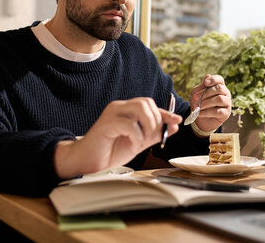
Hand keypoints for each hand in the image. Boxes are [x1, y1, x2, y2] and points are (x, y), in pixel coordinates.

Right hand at [54, 97, 181, 178]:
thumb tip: (173, 126)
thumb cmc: (109, 151)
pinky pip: (130, 125)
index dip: (165, 113)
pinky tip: (132, 144)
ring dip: (148, 126)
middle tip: (152, 137)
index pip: (150, 105)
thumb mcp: (138, 142)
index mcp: (126, 110)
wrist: (88, 162)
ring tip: (142, 140)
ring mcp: (112, 113)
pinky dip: (136, 136)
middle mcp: (119, 107)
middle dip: (156, 121)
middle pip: (146, 103)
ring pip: (140, 108)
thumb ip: (154, 134)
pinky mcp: (106, 123)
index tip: (177, 121)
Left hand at [189, 74, 231, 133]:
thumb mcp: (197, 94)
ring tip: (198, 107)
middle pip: (219, 88)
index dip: (213, 79)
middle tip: (195, 98)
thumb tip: (207, 76)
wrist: (201, 120)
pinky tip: (199, 113)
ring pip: (219, 99)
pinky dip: (207, 112)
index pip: (220, 79)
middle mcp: (225, 93)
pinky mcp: (226, 113)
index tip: (205, 83)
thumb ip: (201, 86)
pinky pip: (218, 111)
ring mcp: (227, 103)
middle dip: (206, 93)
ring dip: (206, 103)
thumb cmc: (200, 104)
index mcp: (219, 86)